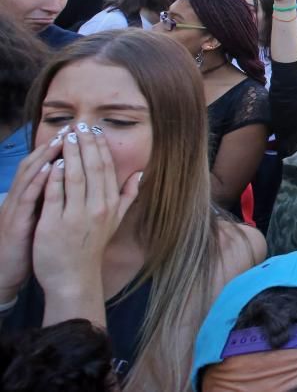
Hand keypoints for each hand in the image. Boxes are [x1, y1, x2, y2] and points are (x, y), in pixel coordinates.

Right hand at [0, 133, 62, 301]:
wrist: (8, 271)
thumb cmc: (30, 243)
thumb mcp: (44, 217)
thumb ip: (55, 199)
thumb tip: (75, 183)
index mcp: (31, 196)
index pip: (45, 166)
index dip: (60, 149)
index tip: (78, 133)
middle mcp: (21, 197)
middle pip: (36, 164)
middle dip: (53, 146)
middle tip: (70, 128)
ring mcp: (15, 208)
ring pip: (29, 176)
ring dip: (44, 157)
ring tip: (60, 141)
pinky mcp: (15, 221)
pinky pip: (26, 198)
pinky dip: (37, 182)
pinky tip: (48, 170)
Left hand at [32, 123, 140, 297]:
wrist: (74, 277)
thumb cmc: (92, 247)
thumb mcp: (115, 221)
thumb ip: (128, 196)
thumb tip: (140, 174)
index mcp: (110, 205)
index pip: (106, 169)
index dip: (100, 148)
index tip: (94, 131)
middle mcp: (97, 208)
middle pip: (92, 168)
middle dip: (85, 144)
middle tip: (79, 125)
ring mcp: (76, 216)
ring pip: (74, 176)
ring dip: (70, 154)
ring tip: (66, 136)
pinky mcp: (55, 224)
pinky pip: (55, 194)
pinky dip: (53, 176)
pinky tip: (52, 161)